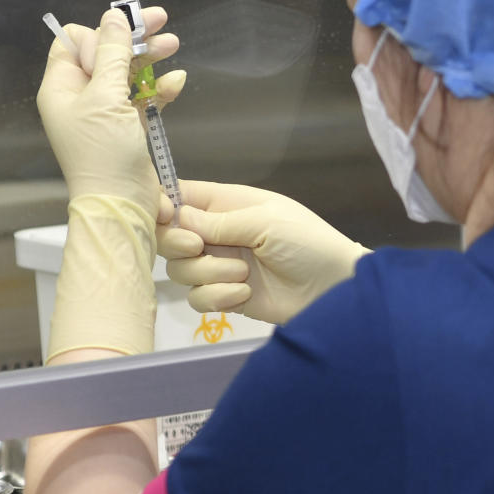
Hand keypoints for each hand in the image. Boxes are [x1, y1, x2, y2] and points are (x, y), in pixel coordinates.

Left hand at [37, 6, 183, 217]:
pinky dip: (159, 89)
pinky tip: (176, 81)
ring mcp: (106, 114)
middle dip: (133, 38)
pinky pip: (143, 99)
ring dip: (150, 58)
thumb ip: (111, 55)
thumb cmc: (104, 155)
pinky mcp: (128, 129)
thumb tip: (114, 17)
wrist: (122, 205)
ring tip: (173, 44)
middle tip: (161, 20)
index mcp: (62, 88)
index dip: (98, 37)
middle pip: (106, 53)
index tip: (118, 49)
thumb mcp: (105, 98)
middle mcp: (81, 98)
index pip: (74, 42)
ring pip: (127, 73)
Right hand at [157, 182, 370, 324]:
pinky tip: (243, 294)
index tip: (165, 215)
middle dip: (177, 243)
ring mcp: (218, 266)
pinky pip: (197, 298)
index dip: (161, 204)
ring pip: (180, 270)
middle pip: (168, 236)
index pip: (178, 195)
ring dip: (208, 273)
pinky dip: (216, 297)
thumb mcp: (265, 222)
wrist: (333, 288)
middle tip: (200, 247)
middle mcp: (215, 233)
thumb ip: (218, 221)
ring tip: (243, 273)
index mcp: (226, 204)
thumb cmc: (306, 243)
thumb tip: (175, 216)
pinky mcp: (224, 296)